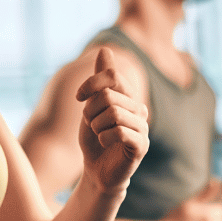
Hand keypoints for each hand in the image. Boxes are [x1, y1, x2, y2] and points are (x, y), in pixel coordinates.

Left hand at [76, 47, 148, 193]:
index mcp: (128, 96)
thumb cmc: (95, 139)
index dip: (91, 84)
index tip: (78, 97)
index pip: (112, 75)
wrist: (98, 171)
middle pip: (108, 95)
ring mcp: (143, 127)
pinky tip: (104, 142)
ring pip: (113, 113)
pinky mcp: (141, 146)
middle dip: (90, 111)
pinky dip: (104, 137)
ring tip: (98, 134)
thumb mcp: (92, 106)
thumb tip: (105, 50)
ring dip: (96, 125)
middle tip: (90, 124)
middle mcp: (139, 108)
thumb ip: (99, 81)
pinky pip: (120, 132)